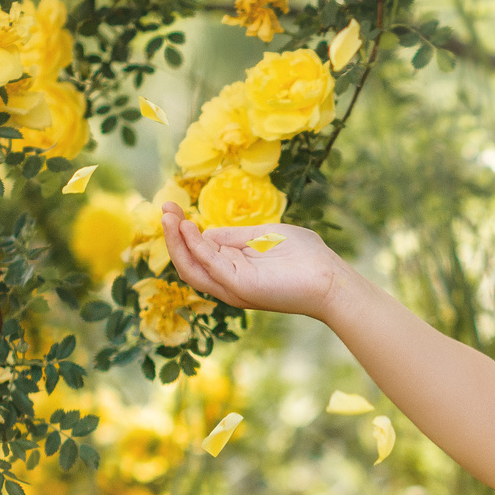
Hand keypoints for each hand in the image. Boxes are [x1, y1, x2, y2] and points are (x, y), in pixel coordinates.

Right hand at [162, 200, 353, 321]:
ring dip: (177, 242)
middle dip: (172, 235)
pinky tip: (188, 227)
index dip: (182, 230)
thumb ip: (235, 236)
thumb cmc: (304, 257)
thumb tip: (206, 231)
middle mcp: (228, 281)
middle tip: (164, 208)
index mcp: (233, 269)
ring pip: (192, 268)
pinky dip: (197, 247)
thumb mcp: (263, 237)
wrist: (330, 278)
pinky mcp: (242, 287)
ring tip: (169, 217)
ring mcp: (233, 287)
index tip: (170, 206)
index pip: (197, 251)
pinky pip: (211, 266)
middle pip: (188, 261)